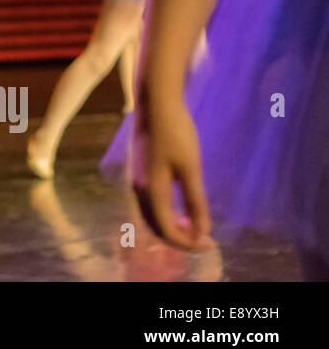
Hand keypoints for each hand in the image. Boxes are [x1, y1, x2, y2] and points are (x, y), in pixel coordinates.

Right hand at [130, 100, 213, 251]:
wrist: (156, 104)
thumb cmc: (176, 134)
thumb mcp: (191, 168)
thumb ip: (195, 202)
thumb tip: (202, 232)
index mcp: (151, 191)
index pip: (167, 229)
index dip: (188, 243)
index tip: (210, 244)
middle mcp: (139, 189)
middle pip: (155, 226)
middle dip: (178, 238)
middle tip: (203, 239)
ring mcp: (137, 179)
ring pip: (151, 215)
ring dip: (171, 226)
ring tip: (194, 226)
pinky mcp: (141, 171)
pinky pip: (150, 203)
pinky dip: (165, 214)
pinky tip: (180, 207)